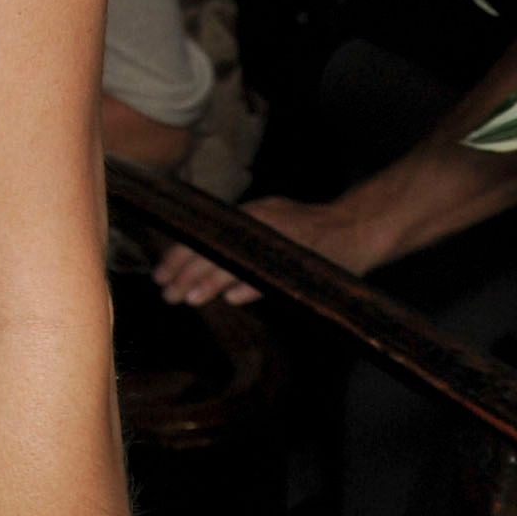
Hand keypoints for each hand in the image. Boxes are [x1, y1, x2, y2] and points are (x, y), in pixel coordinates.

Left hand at [151, 193, 393, 305]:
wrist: (356, 226)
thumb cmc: (309, 226)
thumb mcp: (269, 218)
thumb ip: (239, 236)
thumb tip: (204, 257)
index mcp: (249, 216)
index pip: (204, 236)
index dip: (180, 256)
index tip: (160, 274)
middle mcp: (259, 226)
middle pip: (213, 251)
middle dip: (185, 273)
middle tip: (166, 292)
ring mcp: (279, 243)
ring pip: (235, 264)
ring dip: (209, 283)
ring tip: (188, 298)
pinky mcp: (299, 262)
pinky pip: (270, 276)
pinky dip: (251, 286)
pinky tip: (231, 299)